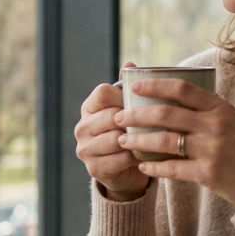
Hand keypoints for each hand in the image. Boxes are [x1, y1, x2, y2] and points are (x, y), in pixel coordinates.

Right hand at [74, 75, 150, 201]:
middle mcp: (82, 127)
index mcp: (89, 108)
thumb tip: (129, 64)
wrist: (126, 171)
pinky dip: (136, 157)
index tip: (140, 102)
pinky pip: (120, 159)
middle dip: (133, 120)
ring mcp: (85, 149)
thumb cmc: (129, 133)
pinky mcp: (94, 168)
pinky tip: (146, 155)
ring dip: (136, 139)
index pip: (103, 92)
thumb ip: (128, 88)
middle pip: (110, 115)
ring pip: (115, 138)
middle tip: (153, 123)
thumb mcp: (128, 110)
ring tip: (151, 139)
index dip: (124, 96)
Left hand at [115, 77, 234, 208]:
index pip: (182, 88)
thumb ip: (206, 110)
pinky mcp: (207, 173)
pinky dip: (154, 167)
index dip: (155, 84)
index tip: (135, 86)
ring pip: (164, 141)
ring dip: (138, 140)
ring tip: (124, 140)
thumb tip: (169, 99)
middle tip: (119, 117)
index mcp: (220, 108)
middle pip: (166, 114)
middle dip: (137, 114)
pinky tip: (143, 166)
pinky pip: (172, 168)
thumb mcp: (232, 120)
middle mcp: (215, 125)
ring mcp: (211, 149)